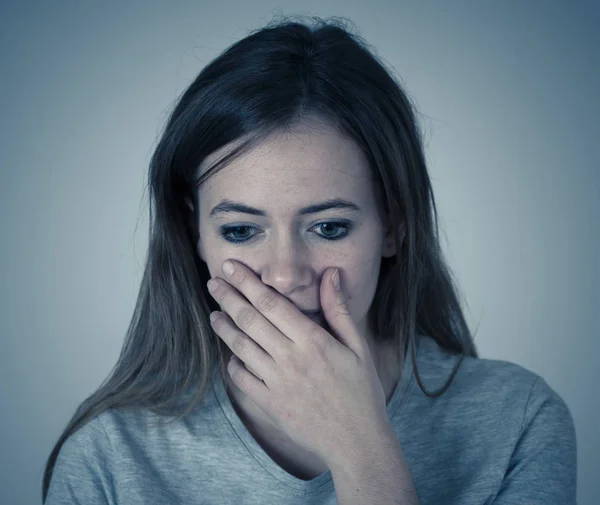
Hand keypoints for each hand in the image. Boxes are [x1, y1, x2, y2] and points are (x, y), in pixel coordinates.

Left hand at [206, 259, 389, 465]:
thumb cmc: (362, 392)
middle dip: (228, 297)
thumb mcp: (358, 347)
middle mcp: (290, 358)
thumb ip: (339, 310)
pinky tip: (231, 355)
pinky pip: (243, 379)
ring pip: (241, 347)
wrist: (356, 442)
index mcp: (312, 340)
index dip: (247, 282)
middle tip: (214, 281)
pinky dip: (233, 364)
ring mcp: (276, 382)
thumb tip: (330, 274)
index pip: (271, 303)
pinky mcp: (269, 404)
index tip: (231, 267)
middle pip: (250, 320)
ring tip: (213, 313)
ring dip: (224, 327)